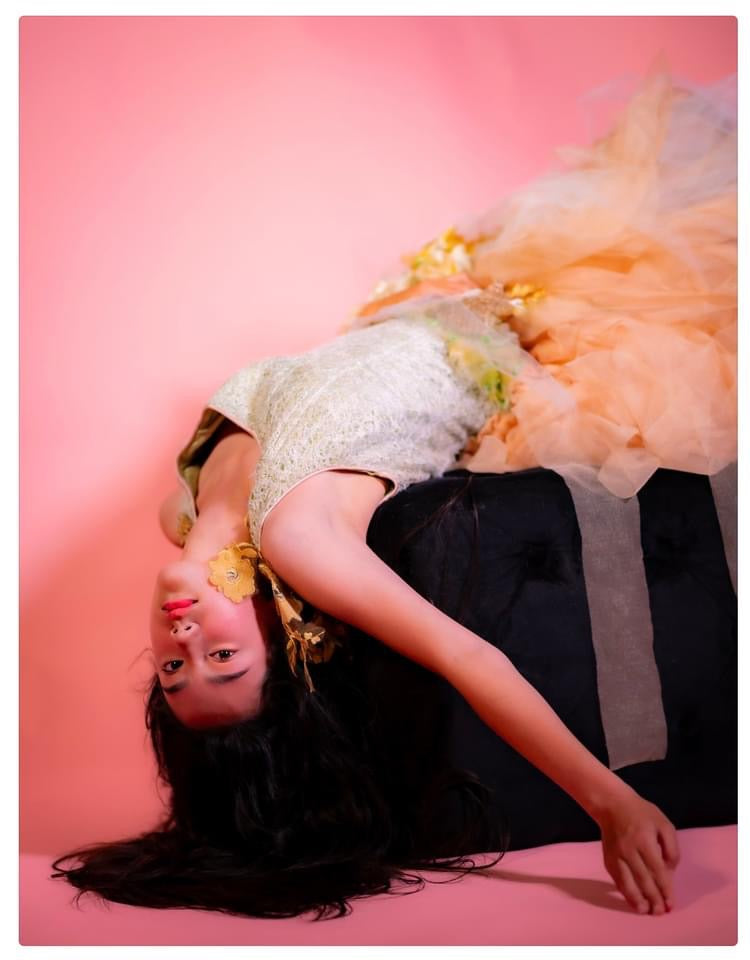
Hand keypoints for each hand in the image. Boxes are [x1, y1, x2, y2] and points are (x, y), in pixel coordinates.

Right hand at [596, 789, 679, 914]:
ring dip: (636, 899)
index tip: (670, 903)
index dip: (664, 888)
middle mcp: (628, 849)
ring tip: (645, 911)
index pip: (657, 870)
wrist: (612, 804)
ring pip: (626, 882)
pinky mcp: (607, 858)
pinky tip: (632, 900)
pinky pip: (616, 879)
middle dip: (653, 898)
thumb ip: (671, 848)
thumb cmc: (642, 813)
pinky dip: (624, 891)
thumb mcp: (663, 824)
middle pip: (642, 879)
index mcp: (644, 840)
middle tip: (660, 912)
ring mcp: (615, 854)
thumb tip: (669, 871)